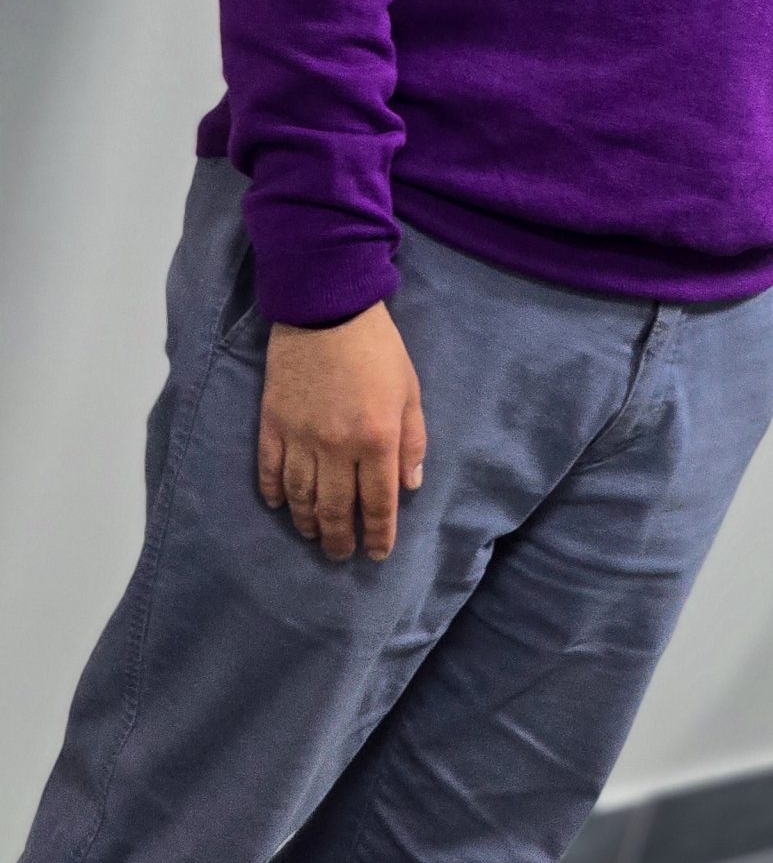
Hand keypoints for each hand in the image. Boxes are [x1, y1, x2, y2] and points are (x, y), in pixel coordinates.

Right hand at [256, 302, 427, 562]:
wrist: (325, 308)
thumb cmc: (377, 348)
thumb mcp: (409, 391)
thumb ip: (413, 441)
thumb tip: (410, 486)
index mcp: (377, 439)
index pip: (379, 503)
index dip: (378, 534)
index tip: (376, 554)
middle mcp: (337, 448)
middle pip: (335, 509)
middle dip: (340, 539)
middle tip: (341, 553)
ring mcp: (300, 438)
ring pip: (301, 498)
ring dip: (308, 523)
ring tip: (314, 535)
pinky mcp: (272, 424)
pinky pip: (270, 471)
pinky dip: (274, 494)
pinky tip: (280, 506)